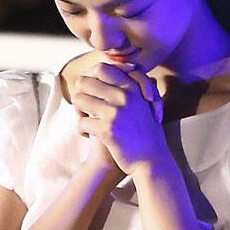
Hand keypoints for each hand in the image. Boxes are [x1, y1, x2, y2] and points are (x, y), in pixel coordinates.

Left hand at [72, 61, 165, 175]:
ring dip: (78, 111)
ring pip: (79, 99)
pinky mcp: (108, 130)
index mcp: (132, 87)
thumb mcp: (145, 104)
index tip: (92, 91)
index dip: (91, 78)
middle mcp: (124, 96)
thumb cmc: (146, 133)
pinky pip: (81, 122)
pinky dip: (82, 130)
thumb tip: (111, 71)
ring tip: (86, 121)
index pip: (101, 68)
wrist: (151, 160)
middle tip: (85, 108)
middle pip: (85, 82)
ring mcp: (115, 113)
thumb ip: (132, 87)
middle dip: (81, 94)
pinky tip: (89, 136)